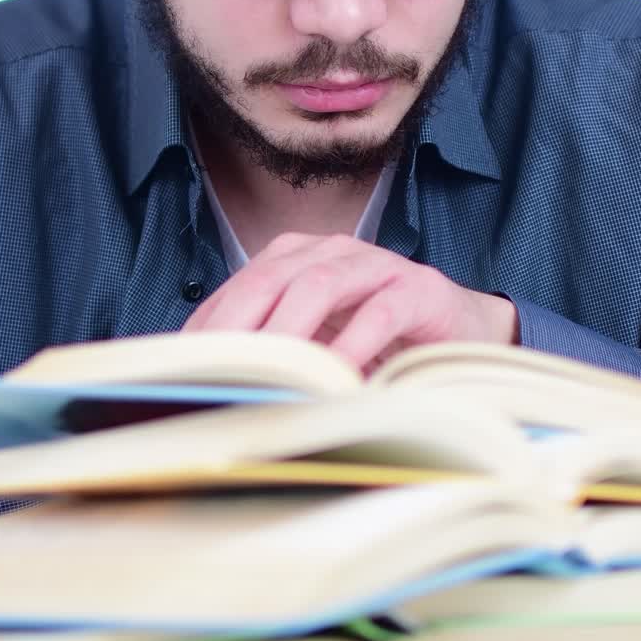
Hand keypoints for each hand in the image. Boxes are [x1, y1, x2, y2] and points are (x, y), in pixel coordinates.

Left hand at [183, 232, 518, 371]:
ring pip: (319, 287)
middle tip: (213, 372)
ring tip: (269, 375)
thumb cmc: (376, 340)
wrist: (460, 330)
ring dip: (289, 332)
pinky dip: (354, 344)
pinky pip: (379, 313)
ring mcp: (374, 265)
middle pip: (267, 280)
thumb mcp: (316, 342)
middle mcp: (329, 252)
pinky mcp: (417, 289)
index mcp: (294, 258)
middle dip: (235, 327)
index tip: (180, 371)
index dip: (208, 327)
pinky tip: (337, 377)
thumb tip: (207, 388)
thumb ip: (273, 351)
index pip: (237, 288)